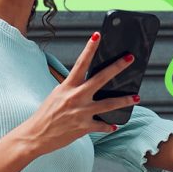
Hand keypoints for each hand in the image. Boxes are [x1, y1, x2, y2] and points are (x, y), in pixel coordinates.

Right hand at [16, 32, 140, 155]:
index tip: (98, 36)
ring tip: (136, 97)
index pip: (81, 63)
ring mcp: (81, 112)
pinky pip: (102, 125)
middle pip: (101, 79)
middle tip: (130, 59)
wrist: (35, 136)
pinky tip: (114, 125)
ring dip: (124, 101)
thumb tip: (89, 85)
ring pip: (109, 104)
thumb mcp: (57, 95)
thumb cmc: (46, 115)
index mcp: (67, 87)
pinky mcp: (84, 127)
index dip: (90, 48)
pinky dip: (108, 126)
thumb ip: (73, 88)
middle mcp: (76, 97)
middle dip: (117, 67)